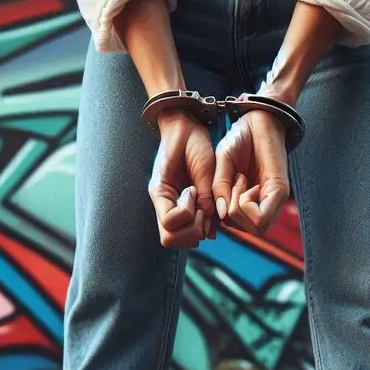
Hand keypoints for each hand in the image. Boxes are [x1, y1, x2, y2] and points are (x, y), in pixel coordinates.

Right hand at [148, 110, 217, 247]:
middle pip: (171, 239)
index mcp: (160, 192)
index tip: (192, 190)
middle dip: (192, 227)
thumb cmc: (190, 139)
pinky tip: (209, 207)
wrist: (186, 129)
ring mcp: (174, 209)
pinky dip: (204, 226)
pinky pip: (192, 231)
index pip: (169, 224)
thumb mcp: (200, 162)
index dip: (186, 212)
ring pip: (180, 239)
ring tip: (205, 206)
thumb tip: (209, 220)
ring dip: (198, 228)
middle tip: (202, 206)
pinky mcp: (186, 210)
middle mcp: (164, 205)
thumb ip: (204, 193)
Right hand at [213, 110, 290, 234]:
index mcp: (248, 199)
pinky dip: (246, 203)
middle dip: (231, 212)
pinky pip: (261, 217)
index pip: (235, 224)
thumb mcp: (221, 165)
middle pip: (246, 230)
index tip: (223, 186)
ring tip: (238, 180)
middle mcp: (263, 203)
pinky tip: (244, 180)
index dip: (223, 212)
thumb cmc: (240, 139)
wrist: (258, 118)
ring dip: (238, 208)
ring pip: (255, 228)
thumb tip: (220, 214)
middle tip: (232, 183)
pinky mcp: (280, 191)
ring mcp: (273, 199)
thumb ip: (219, 190)